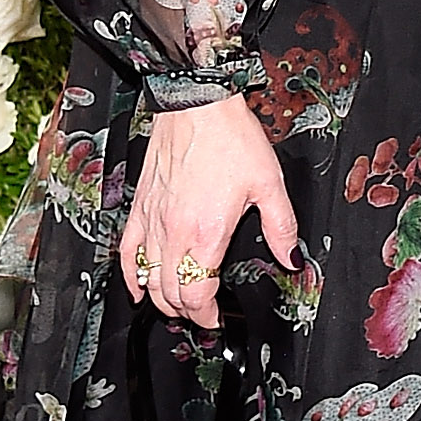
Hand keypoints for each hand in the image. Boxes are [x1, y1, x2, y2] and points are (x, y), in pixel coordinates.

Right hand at [119, 92, 302, 328]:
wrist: (197, 103)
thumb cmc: (230, 137)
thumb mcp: (269, 182)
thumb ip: (282, 227)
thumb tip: (292, 258)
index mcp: (206, 234)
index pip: (197, 296)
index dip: (207, 316)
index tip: (217, 317)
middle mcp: (175, 233)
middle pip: (170, 294)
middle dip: (187, 311)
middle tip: (203, 312)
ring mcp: (153, 220)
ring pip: (148, 278)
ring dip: (162, 299)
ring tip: (178, 304)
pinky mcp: (141, 205)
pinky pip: (128, 250)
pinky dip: (130, 275)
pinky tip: (137, 286)